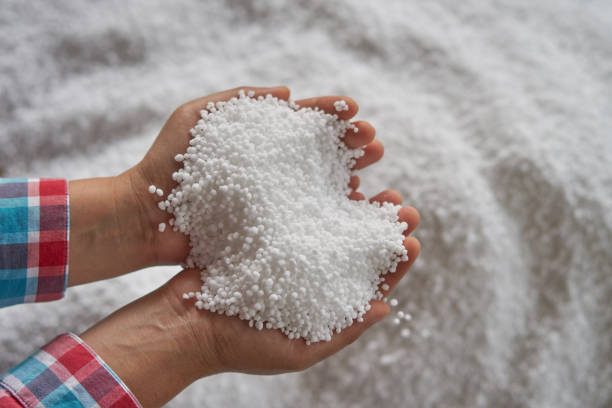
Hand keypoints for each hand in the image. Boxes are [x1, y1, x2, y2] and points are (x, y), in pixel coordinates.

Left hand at [66, 86, 387, 284]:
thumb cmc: (165, 165)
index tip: (355, 113)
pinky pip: (304, 221)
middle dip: (349, 146)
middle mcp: (270, 169)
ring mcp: (270, 200)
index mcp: (258, 141)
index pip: (302, 122)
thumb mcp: (196, 118)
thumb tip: (288, 94)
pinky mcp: (266, 229)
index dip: (330, 116)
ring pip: (318, 186)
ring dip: (348, 178)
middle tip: (375, 144)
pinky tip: (349, 209)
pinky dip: (329, 214)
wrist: (143, 218)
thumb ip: (238, 99)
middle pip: (319, 153)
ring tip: (370, 175)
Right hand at [80, 202, 419, 406]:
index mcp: (322, 304)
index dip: (394, 263)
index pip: (369, 283)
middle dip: (380, 224)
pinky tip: (329, 177)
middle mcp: (309, 273)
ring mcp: (286, 249)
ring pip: (328, 219)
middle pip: (354, 245)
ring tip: (374, 180)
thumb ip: (341, 333)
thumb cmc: (239, 346)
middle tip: (402, 204)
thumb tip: (385, 307)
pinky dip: (313, 191)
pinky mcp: (263, 229)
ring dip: (353, 200)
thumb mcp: (296, 351)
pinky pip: (294, 206)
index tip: (413, 241)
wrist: (182, 323)